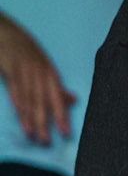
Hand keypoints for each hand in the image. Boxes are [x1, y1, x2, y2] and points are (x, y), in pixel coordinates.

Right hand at [0, 14, 72, 143]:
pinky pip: (13, 90)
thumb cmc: (29, 53)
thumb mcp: (45, 67)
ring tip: (32, 135)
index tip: (65, 133)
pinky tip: (20, 116)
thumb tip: (73, 100)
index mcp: (50, 73)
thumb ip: (57, 86)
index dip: (61, 116)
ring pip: (27, 99)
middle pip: (41, 101)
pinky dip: (17, 104)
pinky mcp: (9, 71)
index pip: (57, 98)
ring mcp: (22, 72)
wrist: (6, 34)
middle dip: (43, 122)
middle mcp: (38, 73)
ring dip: (29, 118)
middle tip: (46, 141)